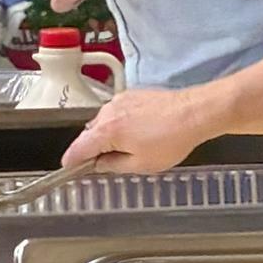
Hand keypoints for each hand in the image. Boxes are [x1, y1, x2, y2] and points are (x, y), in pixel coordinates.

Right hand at [63, 89, 210, 172]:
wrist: (194, 112)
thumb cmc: (171, 139)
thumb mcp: (141, 164)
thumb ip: (113, 166)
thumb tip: (99, 165)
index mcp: (106, 131)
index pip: (77, 149)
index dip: (71, 161)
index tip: (69, 168)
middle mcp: (108, 112)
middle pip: (89, 134)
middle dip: (94, 149)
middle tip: (107, 163)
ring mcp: (120, 100)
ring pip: (104, 122)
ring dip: (109, 135)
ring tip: (131, 148)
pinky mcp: (133, 95)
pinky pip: (117, 112)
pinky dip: (121, 124)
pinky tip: (139, 133)